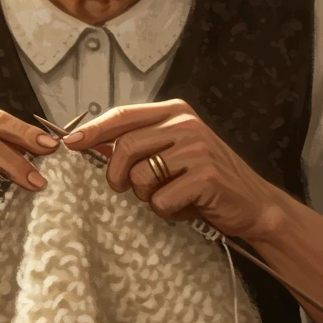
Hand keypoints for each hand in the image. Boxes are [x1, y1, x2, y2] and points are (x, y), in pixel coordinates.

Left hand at [62, 99, 284, 239]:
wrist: (253, 203)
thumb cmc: (205, 179)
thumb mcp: (173, 151)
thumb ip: (140, 142)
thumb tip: (88, 143)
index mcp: (175, 112)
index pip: (123, 115)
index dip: (93, 130)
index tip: (70, 143)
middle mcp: (185, 125)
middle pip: (124, 147)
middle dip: (117, 175)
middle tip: (127, 188)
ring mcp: (196, 149)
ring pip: (140, 175)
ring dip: (146, 196)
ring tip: (169, 195)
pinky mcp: (204, 176)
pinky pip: (161, 199)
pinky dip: (167, 211)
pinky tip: (186, 206)